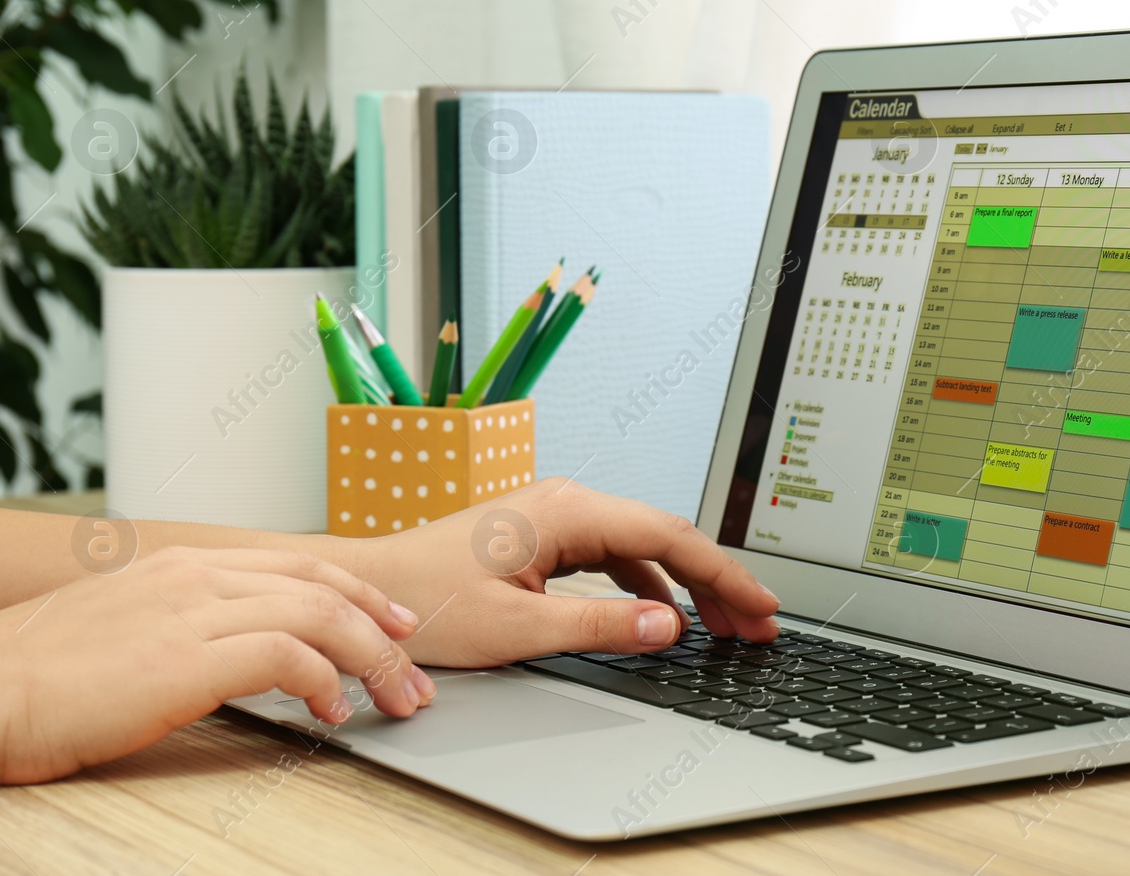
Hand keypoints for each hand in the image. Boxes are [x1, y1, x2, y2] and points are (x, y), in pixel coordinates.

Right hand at [0, 547, 434, 787]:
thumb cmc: (38, 676)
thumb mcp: (124, 630)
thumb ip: (183, 626)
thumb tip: (234, 653)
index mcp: (182, 564)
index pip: (296, 564)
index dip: (355, 592)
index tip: (390, 621)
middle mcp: (195, 575)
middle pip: (321, 584)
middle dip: (380, 625)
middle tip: (414, 666)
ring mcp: (190, 610)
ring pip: (318, 616)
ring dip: (370, 660)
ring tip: (393, 699)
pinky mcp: (185, 658)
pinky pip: (287, 657)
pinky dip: (323, 681)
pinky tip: (330, 713)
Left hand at [352, 478, 780, 667]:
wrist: (369, 594)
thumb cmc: (425, 602)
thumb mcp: (519, 627)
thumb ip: (602, 625)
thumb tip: (671, 625)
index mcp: (566, 511)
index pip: (668, 536)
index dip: (723, 574)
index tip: (760, 605)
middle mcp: (566, 503)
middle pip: (664, 536)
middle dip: (716, 579)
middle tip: (758, 623)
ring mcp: (556, 517)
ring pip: (643, 546)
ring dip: (686, 584)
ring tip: (724, 624)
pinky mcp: (544, 537)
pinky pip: (614, 555)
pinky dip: (648, 584)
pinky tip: (663, 615)